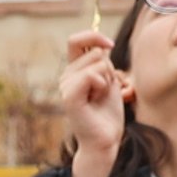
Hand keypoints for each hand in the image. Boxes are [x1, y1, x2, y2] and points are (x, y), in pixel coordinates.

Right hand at [59, 31, 129, 176]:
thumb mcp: (109, 80)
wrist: (106, 140)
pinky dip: (101, 85)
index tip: (111, 44)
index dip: (94, 35)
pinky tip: (97, 99)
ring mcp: (65, 86)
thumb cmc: (108, 113)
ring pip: (97, 62)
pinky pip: (90, 75)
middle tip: (104, 91)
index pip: (76, 40)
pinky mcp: (69, 96)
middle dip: (109, 69)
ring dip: (107, 79)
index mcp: (73, 71)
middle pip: (95, 52)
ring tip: (100, 98)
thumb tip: (102, 45)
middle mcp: (66, 76)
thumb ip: (102, 62)